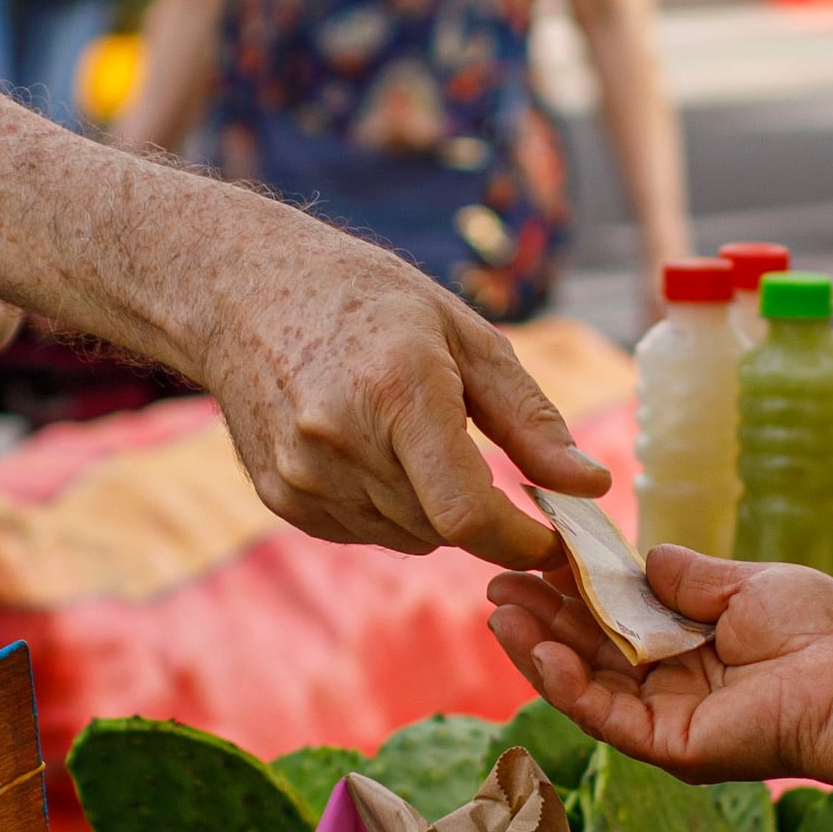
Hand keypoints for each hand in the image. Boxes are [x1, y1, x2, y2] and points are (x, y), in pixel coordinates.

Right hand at [179, 226, 606, 563]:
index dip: (522, 542)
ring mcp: (302, 476)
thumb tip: (592, 486)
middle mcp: (341, 442)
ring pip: (407, 537)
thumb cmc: (366, 298)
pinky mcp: (280, 498)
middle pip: (443, 530)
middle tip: (491, 465)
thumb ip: (530, 418)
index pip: (469, 514)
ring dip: (434, 511)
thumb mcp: (463, 334)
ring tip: (416, 436)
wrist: (240, 290)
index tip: (555, 540)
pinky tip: (372, 448)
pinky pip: (364, 531)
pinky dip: (389, 508)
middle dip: (484, 514)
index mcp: (397, 392)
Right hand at [486, 549, 832, 788]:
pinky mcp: (669, 747)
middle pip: (590, 653)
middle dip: (541, 619)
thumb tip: (643, 556)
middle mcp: (673, 687)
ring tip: (500, 612)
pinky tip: (540, 650)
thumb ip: (687, 577)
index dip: (572, 589)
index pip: (615, 618)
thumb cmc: (819, 631)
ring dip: (538, 651)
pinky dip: (567, 685)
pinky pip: (605, 715)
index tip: (534, 554)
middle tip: (496, 584)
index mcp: (692, 647)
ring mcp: (667, 720)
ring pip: (585, 687)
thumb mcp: (745, 586)